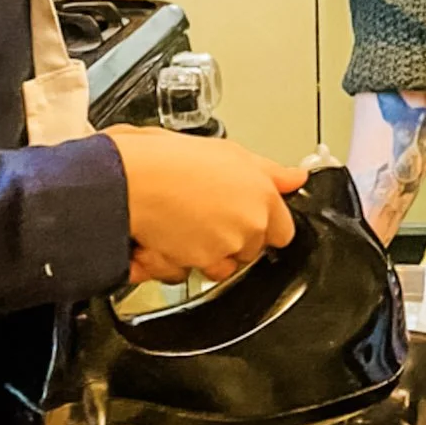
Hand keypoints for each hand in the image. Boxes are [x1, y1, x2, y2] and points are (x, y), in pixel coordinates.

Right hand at [106, 127, 308, 284]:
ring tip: (185, 225)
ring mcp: (226, 247)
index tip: (246, 216)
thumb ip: (269, 171)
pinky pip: (192, 273)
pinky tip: (168, 236)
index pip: (284, 230)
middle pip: (252, 250)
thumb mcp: (227, 151)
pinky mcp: (198, 264)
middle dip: (234, 240)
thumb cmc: (169, 159)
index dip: (264, 224)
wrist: (129, 179)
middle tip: (206, 215)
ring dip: (209, 254)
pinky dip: (179, 260)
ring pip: (224, 266)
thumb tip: (296, 177)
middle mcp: (250, 224)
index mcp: (263, 195)